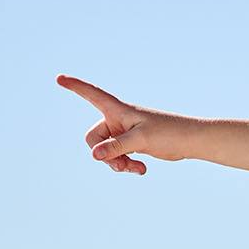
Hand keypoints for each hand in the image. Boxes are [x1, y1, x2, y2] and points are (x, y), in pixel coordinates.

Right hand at [56, 74, 193, 173]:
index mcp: (118, 110)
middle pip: (94, 138)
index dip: (75, 86)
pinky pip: (118, 157)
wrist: (190, 141)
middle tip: (121, 165)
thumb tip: (93, 155)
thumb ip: (116, 147)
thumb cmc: (168, 133)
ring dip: (117, 163)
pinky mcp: (132, 144)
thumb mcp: (140, 140)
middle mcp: (118, 119)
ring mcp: (123, 133)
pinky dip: (127, 165)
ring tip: (135, 168)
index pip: (91, 94)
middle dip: (104, 154)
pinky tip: (142, 170)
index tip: (58, 78)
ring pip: (106, 152)